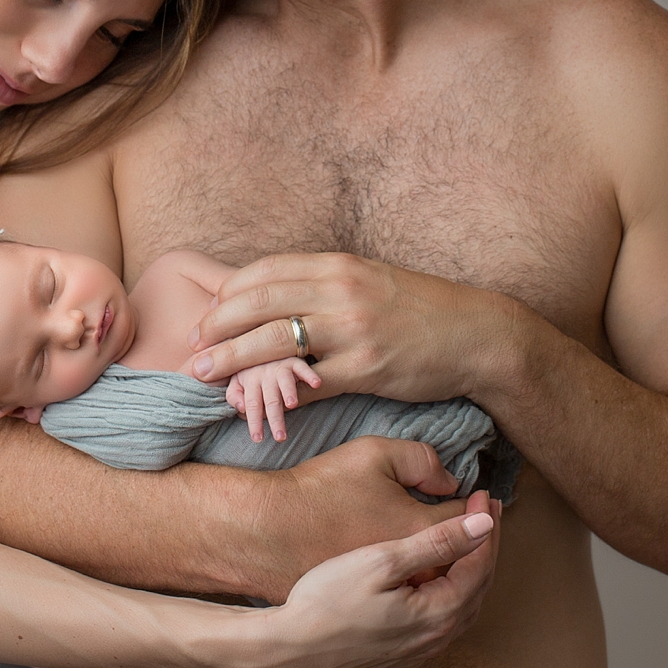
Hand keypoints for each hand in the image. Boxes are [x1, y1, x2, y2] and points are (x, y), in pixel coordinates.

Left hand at [191, 252, 510, 403]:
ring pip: (274, 341)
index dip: (227, 293)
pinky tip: (255, 403)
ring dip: (231, 359)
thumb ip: (325, 284)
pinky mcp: (367, 369)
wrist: (476, 336)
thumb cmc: (421, 309)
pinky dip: (276, 393)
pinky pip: (308, 383)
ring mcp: (354, 330)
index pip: (265, 271)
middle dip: (216, 325)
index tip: (205, 313)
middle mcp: (341, 291)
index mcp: (339, 265)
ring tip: (203, 374)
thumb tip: (275, 297)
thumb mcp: (370, 280)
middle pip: (258, 302)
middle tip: (190, 346)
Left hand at [224, 357, 320, 442]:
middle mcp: (264, 374)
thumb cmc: (247, 367)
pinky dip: (310, 374)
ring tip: (292, 404)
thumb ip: (233, 395)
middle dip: (275, 419)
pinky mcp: (294, 360)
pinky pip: (303, 367)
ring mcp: (280, 366)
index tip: (258, 439)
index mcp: (249, 380)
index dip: (254, 422)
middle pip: (270, 399)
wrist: (255, 339)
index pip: (251, 405)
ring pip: (285, 381)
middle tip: (280, 437)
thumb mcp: (235, 380)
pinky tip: (316, 384)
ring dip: (289, 392)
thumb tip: (240, 408)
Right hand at [243, 490, 500, 667]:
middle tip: (485, 510)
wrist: (289, 648)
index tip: (484, 495)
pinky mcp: (403, 654)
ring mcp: (421, 650)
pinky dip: (452, 588)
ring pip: (463, 604)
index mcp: (440, 613)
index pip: (480, 562)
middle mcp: (438, 637)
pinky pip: (444, 618)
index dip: (485, 525)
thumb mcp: (382, 560)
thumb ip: (437, 543)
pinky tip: (440, 573)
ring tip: (468, 536)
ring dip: (470, 567)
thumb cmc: (328, 599)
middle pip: (478, 584)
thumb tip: (485, 525)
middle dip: (484, 544)